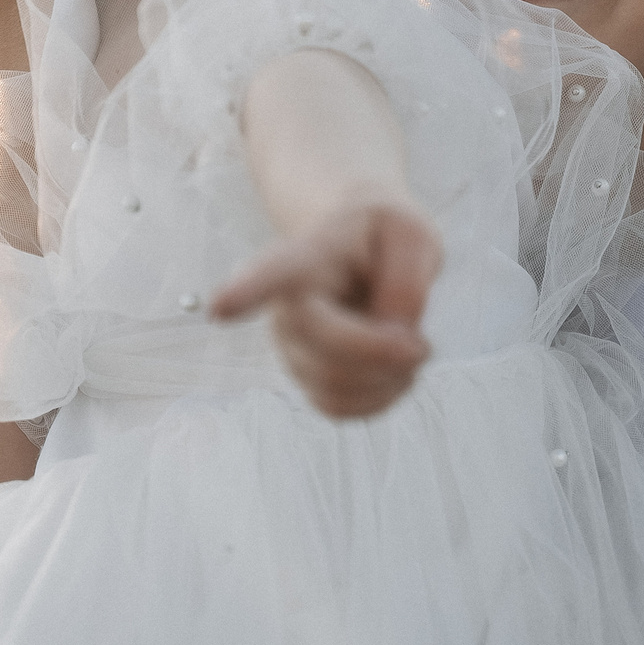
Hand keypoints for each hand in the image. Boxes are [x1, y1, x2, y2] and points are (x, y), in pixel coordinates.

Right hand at [210, 202, 439, 418]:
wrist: (361, 249)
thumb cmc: (383, 237)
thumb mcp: (412, 234)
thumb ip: (407, 279)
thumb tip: (391, 334)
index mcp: (307, 257)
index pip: (274, 274)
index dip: (247, 291)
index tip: (221, 307)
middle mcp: (286, 306)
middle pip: (329, 351)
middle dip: (386, 356)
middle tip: (422, 340)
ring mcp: (290, 346)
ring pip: (335, 387)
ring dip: (389, 379)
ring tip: (407, 347)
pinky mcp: (304, 377)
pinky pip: (339, 410)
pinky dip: (379, 399)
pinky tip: (391, 372)